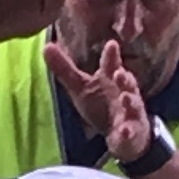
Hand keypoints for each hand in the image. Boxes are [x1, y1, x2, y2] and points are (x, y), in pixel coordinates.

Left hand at [42, 37, 153, 167]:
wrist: (122, 134)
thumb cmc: (101, 104)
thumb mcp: (80, 87)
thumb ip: (65, 69)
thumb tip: (46, 46)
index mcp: (111, 78)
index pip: (112, 64)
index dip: (111, 55)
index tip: (112, 44)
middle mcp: (124, 91)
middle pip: (126, 82)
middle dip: (124, 77)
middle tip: (119, 73)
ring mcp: (131, 111)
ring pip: (133, 104)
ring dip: (130, 100)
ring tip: (126, 98)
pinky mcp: (133, 130)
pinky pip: (131, 131)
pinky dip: (129, 131)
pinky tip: (126, 132)